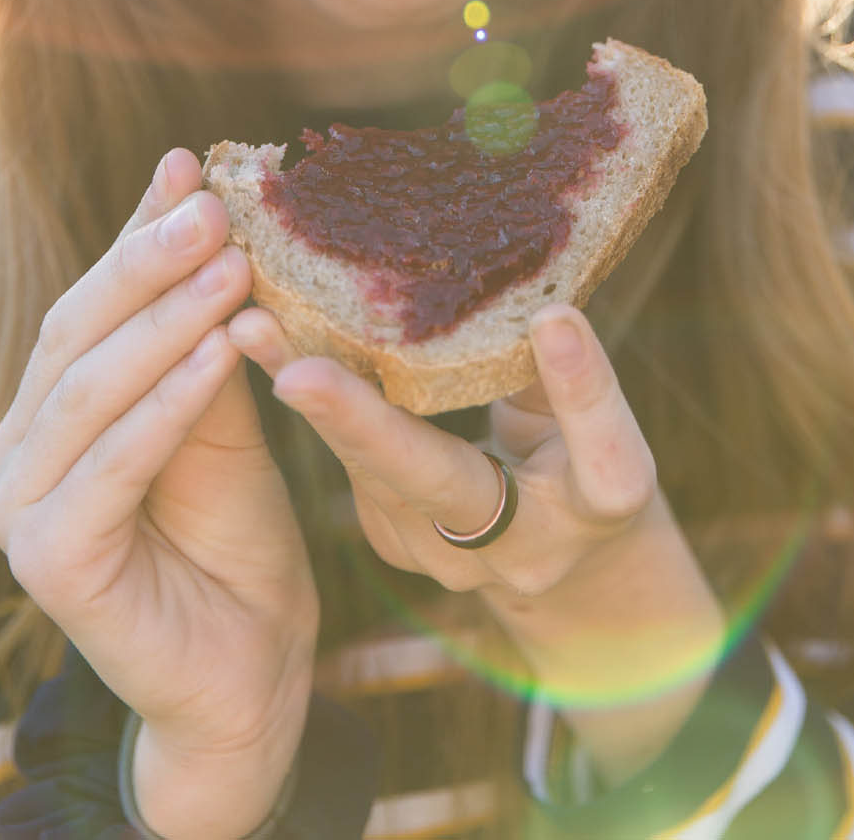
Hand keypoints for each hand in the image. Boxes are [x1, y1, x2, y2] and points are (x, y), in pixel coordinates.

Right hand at [0, 151, 317, 836]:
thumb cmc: (234, 528)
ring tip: (233, 265)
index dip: (136, 233)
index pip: (87, 305)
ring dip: (166, 322)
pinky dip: (169, 401)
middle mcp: (14, 458)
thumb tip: (193, 189)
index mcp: (42, 415)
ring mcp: (18, 513)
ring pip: (92, 391)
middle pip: (78, 337)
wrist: (251, 661)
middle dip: (149, 264)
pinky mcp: (50, 562)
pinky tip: (221, 350)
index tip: (189, 165)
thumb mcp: (221, 401)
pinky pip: (114, 463)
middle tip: (216, 205)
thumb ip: (198, 318)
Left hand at [231, 301, 723, 781]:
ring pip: (371, 471)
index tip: (555, 317)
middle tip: (297, 374)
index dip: (582, 391)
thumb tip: (529, 275)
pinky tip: (262, 343)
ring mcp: (449, 558)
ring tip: (250, 327)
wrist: (568, 578)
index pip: (602, 456)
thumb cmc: (588, 458)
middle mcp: (523, 548)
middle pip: (443, 483)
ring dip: (309, 400)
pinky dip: (312, 403)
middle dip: (362, 425)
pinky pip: (350, 461)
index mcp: (603, 505)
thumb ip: (562, 370)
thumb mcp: (596, 416)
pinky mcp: (395, 540)